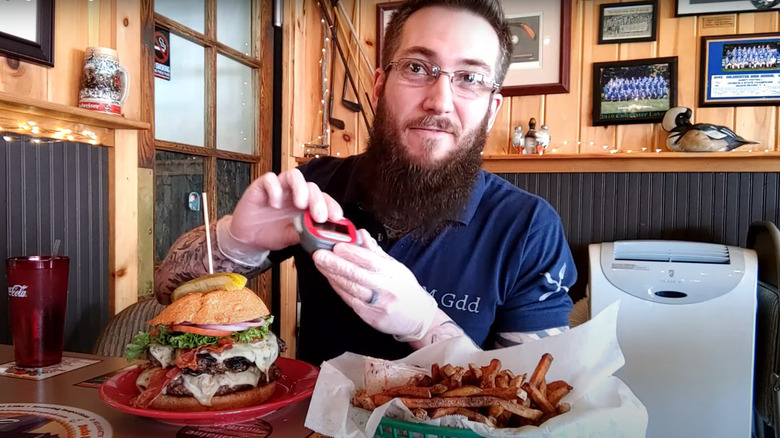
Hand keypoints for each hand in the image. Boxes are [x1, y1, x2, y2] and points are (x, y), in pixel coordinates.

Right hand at [222, 169, 343, 253]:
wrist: (248, 238)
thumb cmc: (272, 234)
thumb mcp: (294, 237)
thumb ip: (308, 234)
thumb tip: (324, 236)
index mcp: (306, 205)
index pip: (324, 199)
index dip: (332, 206)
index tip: (337, 217)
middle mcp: (294, 193)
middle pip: (311, 186)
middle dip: (318, 200)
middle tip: (319, 216)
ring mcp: (279, 188)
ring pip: (294, 176)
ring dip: (300, 188)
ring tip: (300, 204)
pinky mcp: (261, 186)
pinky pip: (270, 179)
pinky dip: (274, 189)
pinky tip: (274, 204)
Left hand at [312, 230, 437, 339]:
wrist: (418, 318)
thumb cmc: (406, 290)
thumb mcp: (396, 267)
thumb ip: (375, 252)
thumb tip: (360, 234)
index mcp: (394, 274)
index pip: (371, 261)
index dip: (352, 253)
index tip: (337, 245)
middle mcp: (386, 290)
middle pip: (358, 275)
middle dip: (335, 264)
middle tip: (319, 255)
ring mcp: (378, 305)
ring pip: (351, 288)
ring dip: (333, 276)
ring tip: (320, 264)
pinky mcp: (371, 317)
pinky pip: (350, 301)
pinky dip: (338, 289)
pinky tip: (330, 280)